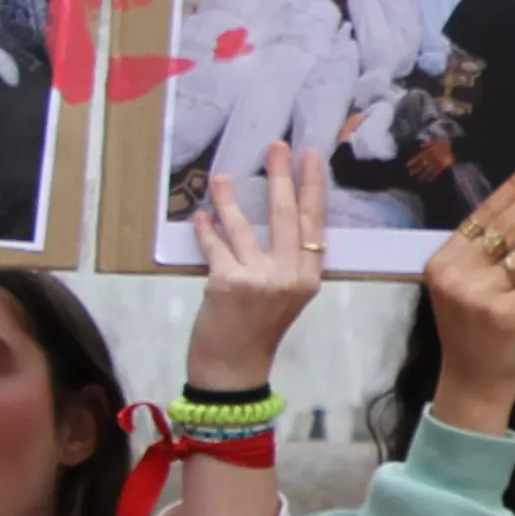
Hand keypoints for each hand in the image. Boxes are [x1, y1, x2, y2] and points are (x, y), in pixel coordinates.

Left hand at [182, 141, 323, 392]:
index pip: (314, 223)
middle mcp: (289, 276)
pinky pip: (215, 246)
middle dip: (281, 176)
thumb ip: (287, 263)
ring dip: (229, 199)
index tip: (311, 155)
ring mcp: (259, 279)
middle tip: (277, 145)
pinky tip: (199, 216)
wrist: (234, 370)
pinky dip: (205, 230)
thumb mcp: (286, 298)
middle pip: (286, 216)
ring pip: (243, 227)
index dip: (313, 187)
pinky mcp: (228, 284)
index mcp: (308, 278)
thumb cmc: (259, 332)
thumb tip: (275, 217)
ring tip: (221, 177)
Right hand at [421, 160, 514, 435]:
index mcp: (444, 261)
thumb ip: (485, 257)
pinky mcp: (506, 317)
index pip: (482, 215)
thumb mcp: (466, 289)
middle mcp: (456, 275)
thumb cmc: (474, 333)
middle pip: (506, 226)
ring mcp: (479, 296)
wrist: (471, 384)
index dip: (514, 188)